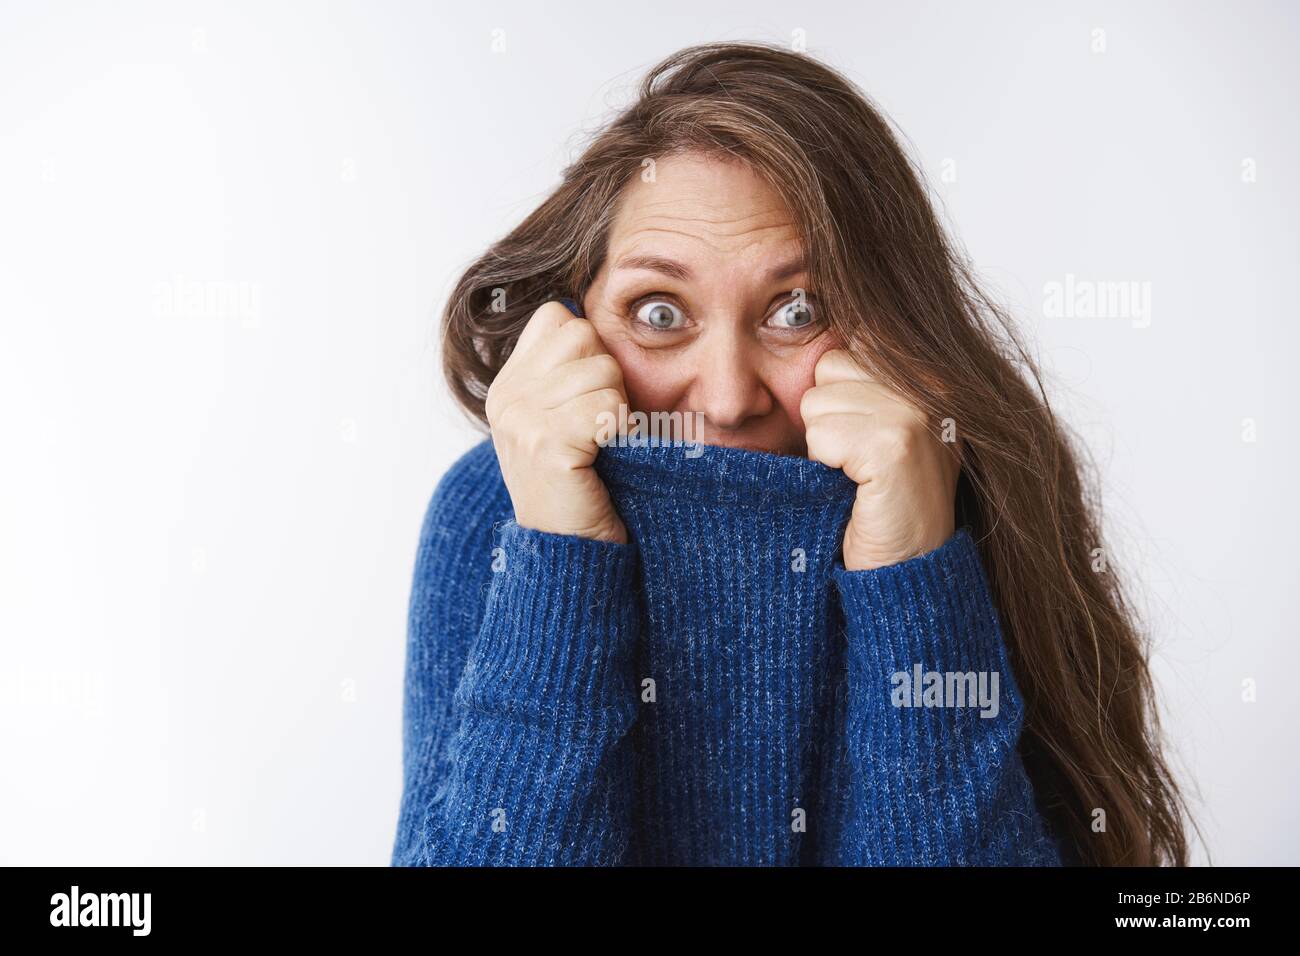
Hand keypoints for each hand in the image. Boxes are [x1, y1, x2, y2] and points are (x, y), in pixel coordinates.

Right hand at [485, 301, 629, 543]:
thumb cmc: (583, 486)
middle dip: (607, 374)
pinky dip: (622, 429)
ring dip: (618, 406)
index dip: (588, 349)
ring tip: (602, 444)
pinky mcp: (546, 442)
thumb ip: (566, 371)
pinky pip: (607, 405)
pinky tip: (607, 455)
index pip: (558, 317)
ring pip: (603, 368)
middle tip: (599, 425)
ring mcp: (520, 418)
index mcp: (508, 386)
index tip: (588, 398)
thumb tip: (589, 311)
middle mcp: (506, 397)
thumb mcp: (562, 420)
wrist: (571, 554)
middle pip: (583, 334)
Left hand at [801, 349, 960, 569]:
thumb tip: (810, 323)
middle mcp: (933, 386)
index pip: (847, 345)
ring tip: (859, 476)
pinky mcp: (895, 443)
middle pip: (828, 366)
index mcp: (931, 375)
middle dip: (828, 417)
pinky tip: (858, 488)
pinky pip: (821, 434)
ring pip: (817, 402)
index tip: (861, 438)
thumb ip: (861, 381)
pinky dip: (825, 466)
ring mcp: (917, 412)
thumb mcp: (879, 428)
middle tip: (859, 461)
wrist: (906, 571)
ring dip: (825, 446)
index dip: (837, 395)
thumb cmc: (879, 502)